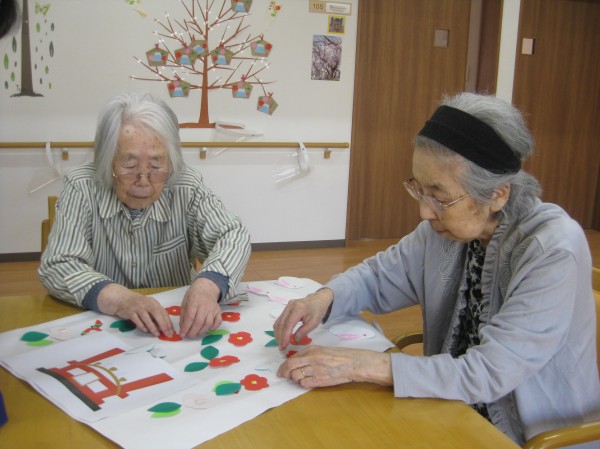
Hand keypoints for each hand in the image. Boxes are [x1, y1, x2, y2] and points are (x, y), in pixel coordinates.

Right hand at [97, 284, 172, 337]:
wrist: (121, 298)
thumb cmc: (137, 304)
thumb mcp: (148, 305)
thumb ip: (155, 314)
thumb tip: (164, 326)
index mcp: (153, 302)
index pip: (163, 312)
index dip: (168, 322)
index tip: (171, 331)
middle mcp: (146, 304)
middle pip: (157, 314)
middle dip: (163, 325)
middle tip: (167, 333)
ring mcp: (138, 307)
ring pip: (147, 317)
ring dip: (153, 326)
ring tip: (157, 334)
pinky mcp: (130, 312)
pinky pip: (137, 320)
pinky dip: (141, 325)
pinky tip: (145, 331)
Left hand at [179, 277, 221, 337]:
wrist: (206, 287)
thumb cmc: (193, 295)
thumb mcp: (185, 302)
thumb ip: (183, 315)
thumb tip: (182, 328)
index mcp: (194, 301)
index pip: (190, 317)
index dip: (185, 327)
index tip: (182, 334)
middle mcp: (204, 305)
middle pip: (199, 322)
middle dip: (192, 332)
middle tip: (188, 336)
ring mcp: (213, 308)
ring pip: (208, 323)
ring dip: (201, 331)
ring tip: (196, 333)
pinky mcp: (218, 311)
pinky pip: (218, 321)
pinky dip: (213, 327)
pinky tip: (207, 329)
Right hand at [273, 288, 333, 349]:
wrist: (319, 299)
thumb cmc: (318, 311)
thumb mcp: (314, 323)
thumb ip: (303, 331)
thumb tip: (294, 340)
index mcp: (298, 308)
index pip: (288, 324)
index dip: (285, 336)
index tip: (284, 346)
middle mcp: (290, 306)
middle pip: (281, 324)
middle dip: (280, 337)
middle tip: (281, 347)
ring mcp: (287, 306)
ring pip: (278, 322)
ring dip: (278, 334)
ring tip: (281, 343)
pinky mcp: (286, 308)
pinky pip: (280, 320)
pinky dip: (279, 329)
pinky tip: (282, 336)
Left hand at [277, 345, 392, 388]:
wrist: (352, 363)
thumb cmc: (337, 356)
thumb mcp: (321, 350)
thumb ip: (308, 354)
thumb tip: (294, 361)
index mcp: (312, 350)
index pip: (291, 358)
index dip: (283, 366)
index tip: (281, 370)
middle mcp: (312, 358)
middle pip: (290, 366)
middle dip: (284, 372)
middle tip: (283, 376)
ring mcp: (316, 370)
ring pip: (296, 376)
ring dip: (295, 378)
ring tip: (300, 378)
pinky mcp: (321, 380)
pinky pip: (304, 384)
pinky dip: (303, 383)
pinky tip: (308, 381)